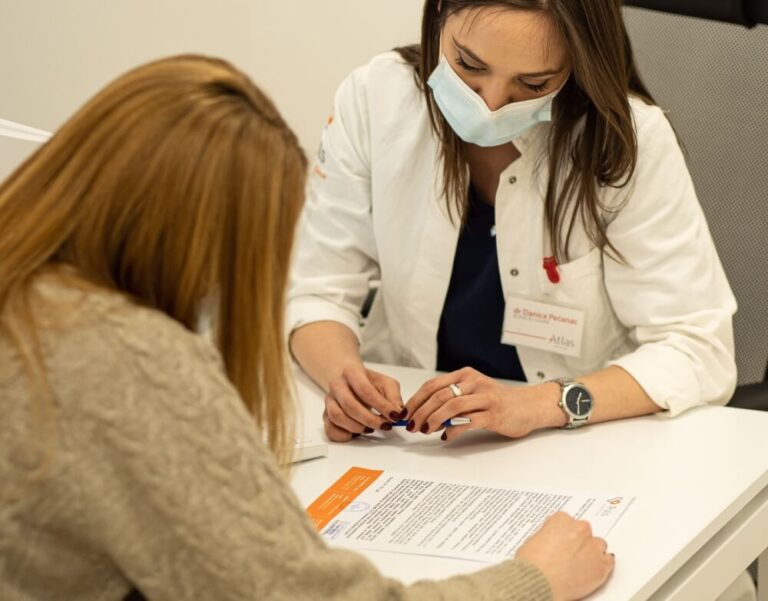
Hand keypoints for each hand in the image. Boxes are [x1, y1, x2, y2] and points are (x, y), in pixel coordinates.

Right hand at [323, 364, 406, 441]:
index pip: (365, 390)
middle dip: (370, 419)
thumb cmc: (369, 383)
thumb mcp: (386, 384)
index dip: (381, 405)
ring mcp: (329, 400)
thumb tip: (397, 413)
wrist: (350, 381)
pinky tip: (356, 433)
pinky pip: (330, 429)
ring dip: (357, 427)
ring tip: (370, 428)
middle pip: (350, 405)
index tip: (394, 416)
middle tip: (385, 426)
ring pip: (338, 417)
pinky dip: (343, 435)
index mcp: (352, 372)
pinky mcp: (326, 414)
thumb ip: (394, 397)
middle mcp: (337, 385)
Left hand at [405, 367, 563, 440]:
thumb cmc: (497, 402)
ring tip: (425, 430)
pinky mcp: (494, 413)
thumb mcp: (472, 394)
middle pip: (439, 395)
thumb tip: (424, 416)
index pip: (432, 385)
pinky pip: (468, 422)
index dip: (416, 400)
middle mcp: (473, 382)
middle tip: (412, 425)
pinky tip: (446, 436)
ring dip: (434, 419)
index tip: (406, 414)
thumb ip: (451, 401)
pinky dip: (454, 430)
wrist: (529, 406)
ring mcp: (484, 397)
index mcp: (464, 376)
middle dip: (421, 412)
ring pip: (452, 405)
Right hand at [516, 512, 613, 600]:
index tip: (561, 542)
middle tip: (569, 553)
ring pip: (598, 545)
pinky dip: (602, 565)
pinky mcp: (602, 566)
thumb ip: (549, 537)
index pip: (567, 521)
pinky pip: (609, 562)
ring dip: (591, 552)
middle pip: (584, 531)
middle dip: (578, 541)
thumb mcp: (533, 541)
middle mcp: (580, 529)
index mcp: (562, 519)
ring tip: (580, 564)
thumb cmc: (532, 565)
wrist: (538, 583)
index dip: (564, 534)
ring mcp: (593, 547)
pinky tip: (593, 570)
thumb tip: (553, 544)